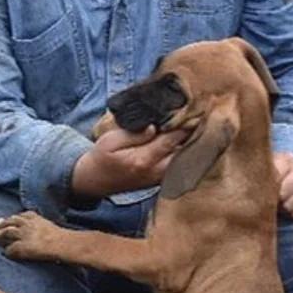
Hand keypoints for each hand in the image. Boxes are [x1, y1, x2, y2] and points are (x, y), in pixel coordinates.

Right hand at [71, 125, 187, 199]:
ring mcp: (160, 178)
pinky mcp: (161, 179)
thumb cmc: (102, 157)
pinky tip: (182, 137)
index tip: (192, 111)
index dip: (183, 125)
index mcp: (143, 160)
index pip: (171, 140)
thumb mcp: (110, 141)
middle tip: (195, 115)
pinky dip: (183, 150)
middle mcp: (156, 172)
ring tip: (191, 123)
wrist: (96, 180)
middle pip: (183, 149)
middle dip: (190, 132)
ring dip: (188, 141)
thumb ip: (134, 134)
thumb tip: (154, 127)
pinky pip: (178, 163)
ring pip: (184, 157)